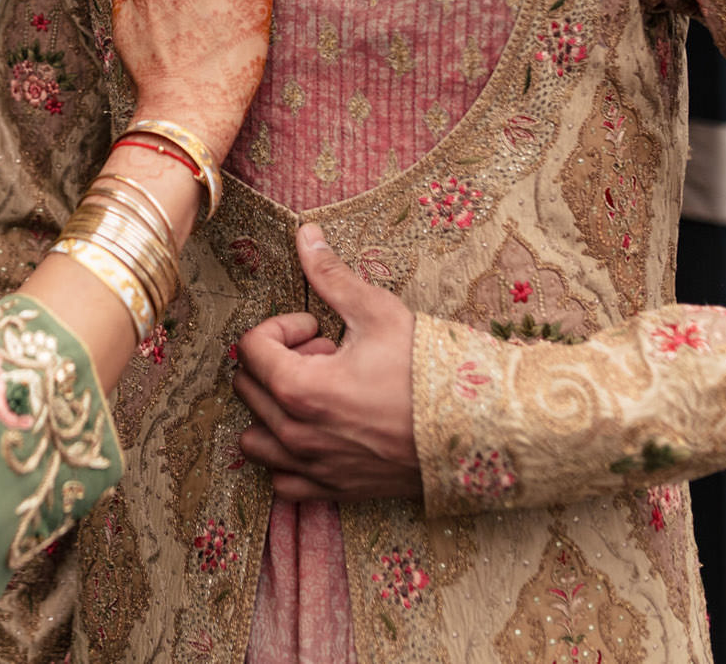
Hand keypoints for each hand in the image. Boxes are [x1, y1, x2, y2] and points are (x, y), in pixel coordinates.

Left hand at [233, 224, 423, 502]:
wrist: (478, 428)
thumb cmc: (428, 370)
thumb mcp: (378, 312)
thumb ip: (331, 275)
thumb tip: (305, 235)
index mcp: (300, 389)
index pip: (250, 348)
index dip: (280, 327)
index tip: (316, 327)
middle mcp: (297, 435)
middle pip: (248, 388)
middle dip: (279, 364)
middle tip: (324, 355)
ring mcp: (314, 468)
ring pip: (255, 438)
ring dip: (274, 410)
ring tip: (317, 393)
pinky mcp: (333, 491)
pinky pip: (282, 481)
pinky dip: (288, 457)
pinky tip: (320, 432)